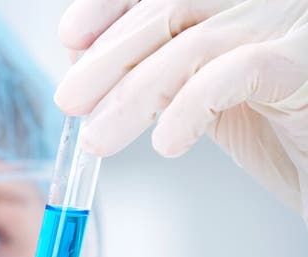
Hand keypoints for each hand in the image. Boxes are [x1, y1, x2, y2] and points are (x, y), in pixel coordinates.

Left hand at [55, 0, 307, 217]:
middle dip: (109, 60)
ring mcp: (287, 24)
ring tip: (99, 139)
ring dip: (134, 96)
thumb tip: (96, 70)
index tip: (71, 40)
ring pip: (194, 44)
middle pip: (170, 9)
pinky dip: (190, 108)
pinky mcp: (303, 63)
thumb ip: (167, 75)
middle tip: (71, 102)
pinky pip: (237, 73)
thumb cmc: (282, 136)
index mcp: (236, 1)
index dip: (111, 6)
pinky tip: (166, 143)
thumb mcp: (210, 98)